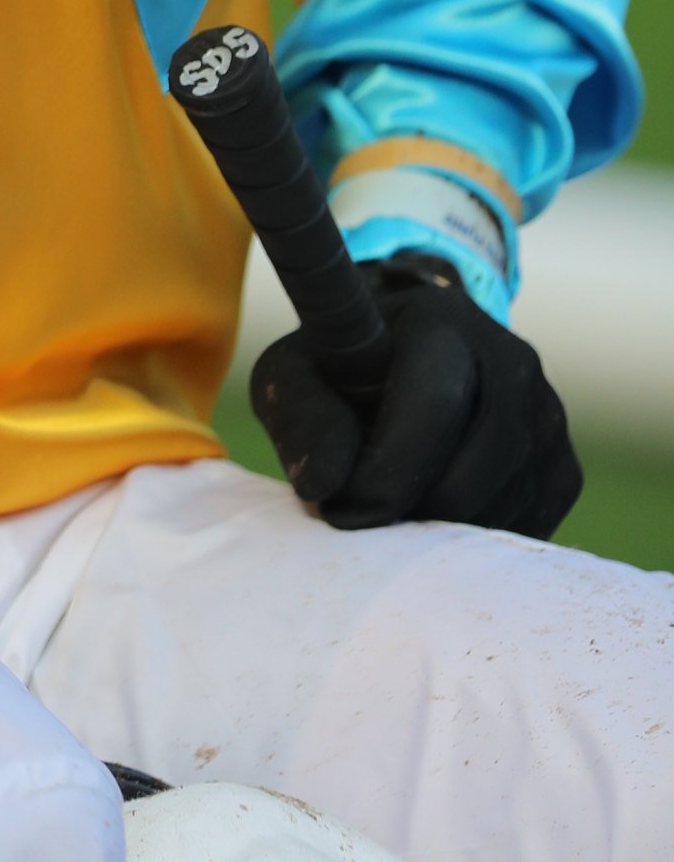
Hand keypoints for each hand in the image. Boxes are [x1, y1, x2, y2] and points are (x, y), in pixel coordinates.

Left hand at [251, 252, 581, 538]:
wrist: (402, 364)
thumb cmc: (339, 372)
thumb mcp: (296, 375)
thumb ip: (302, 420)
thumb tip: (324, 485)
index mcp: (443, 320)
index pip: (434, 404)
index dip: (385, 472)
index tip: (337, 507)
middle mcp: (510, 357)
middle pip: (472, 470)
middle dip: (408, 511)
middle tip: (357, 518)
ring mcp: (548, 412)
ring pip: (501, 506)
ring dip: (438, 530)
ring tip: (389, 510)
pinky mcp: (564, 466)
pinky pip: (527, 527)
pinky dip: (475, 541)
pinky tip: (431, 516)